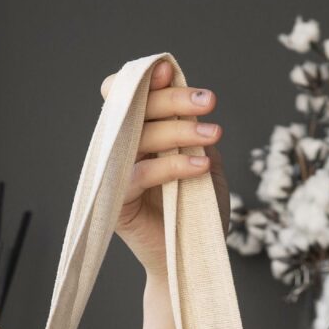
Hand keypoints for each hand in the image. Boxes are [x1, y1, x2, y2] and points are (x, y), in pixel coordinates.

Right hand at [96, 57, 226, 277]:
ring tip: (213, 133)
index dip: (145, 80)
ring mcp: (115, 174)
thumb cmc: (197, 210)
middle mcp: (121, 149)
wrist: (192, 258)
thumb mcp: (205, 162)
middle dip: (173, 100)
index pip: (130, 97)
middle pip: (135, 109)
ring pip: (139, 137)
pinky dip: (172, 166)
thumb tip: (192, 102)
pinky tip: (201, 165)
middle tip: (208, 101)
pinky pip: (140, 174)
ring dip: (179, 130)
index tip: (170, 70)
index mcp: (138, 134)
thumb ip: (194, 132)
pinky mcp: (116, 201)